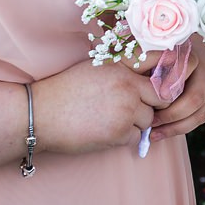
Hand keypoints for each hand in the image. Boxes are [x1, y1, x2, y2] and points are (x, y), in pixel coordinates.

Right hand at [31, 57, 170, 154]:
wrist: (41, 114)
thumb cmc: (65, 90)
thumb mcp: (95, 67)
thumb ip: (123, 68)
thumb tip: (147, 73)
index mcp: (123, 66)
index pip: (162, 67)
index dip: (163, 78)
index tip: (158, 86)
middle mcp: (128, 86)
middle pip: (162, 98)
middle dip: (152, 105)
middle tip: (135, 109)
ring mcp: (126, 110)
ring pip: (148, 120)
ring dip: (136, 123)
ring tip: (110, 119)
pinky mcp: (119, 133)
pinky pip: (135, 137)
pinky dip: (124, 137)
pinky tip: (104, 130)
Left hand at [148, 42, 204, 144]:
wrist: (189, 51)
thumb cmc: (163, 54)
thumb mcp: (156, 54)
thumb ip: (150, 65)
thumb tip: (134, 87)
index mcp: (193, 55)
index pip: (186, 69)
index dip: (171, 86)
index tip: (154, 98)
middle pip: (196, 97)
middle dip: (172, 114)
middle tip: (151, 121)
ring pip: (201, 113)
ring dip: (176, 127)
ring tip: (154, 133)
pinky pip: (200, 119)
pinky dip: (180, 128)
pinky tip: (162, 133)